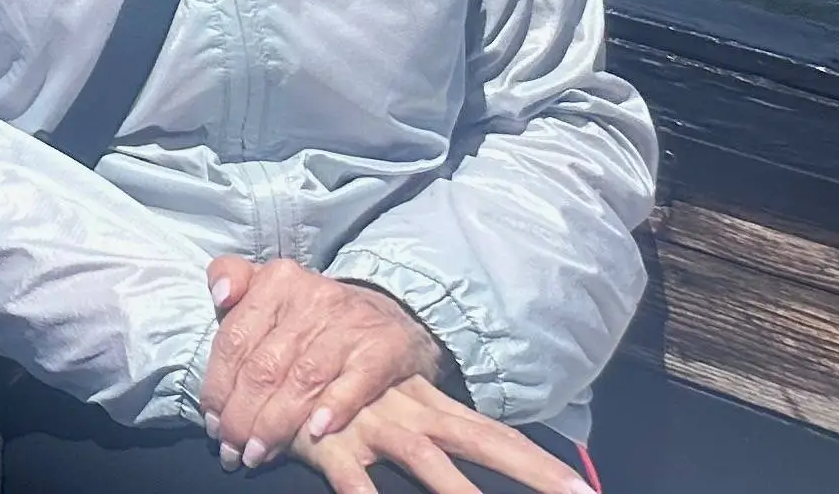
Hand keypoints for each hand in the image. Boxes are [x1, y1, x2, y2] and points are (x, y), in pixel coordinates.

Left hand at [200, 257, 439, 463]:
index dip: (218, 386)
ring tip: (258, 454)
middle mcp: (313, 299)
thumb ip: (232, 277)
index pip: (234, 339)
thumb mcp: (270, 282)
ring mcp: (350, 325)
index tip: (211, 422)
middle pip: (265, 366)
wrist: (389, 310)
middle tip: (231, 448)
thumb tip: (219, 295)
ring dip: (276, 424)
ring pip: (303, 380)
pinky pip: (355, 382)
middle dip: (242, 415)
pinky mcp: (385, 349)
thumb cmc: (314, 309)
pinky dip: (334, 408)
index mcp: (277, 281)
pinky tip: (315, 433)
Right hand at [294, 375, 589, 493]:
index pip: (493, 433)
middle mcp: (408, 413)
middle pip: (482, 441)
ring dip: (462, 493)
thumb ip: (400, 407)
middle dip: (533, 471)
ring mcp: (370, 427)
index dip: (540, 463)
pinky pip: (353, 480)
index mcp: (423, 403)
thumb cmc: (318, 383)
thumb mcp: (364, 387)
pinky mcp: (327, 444)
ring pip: (427, 462)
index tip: (584, 490)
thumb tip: (423, 436)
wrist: (255, 359)